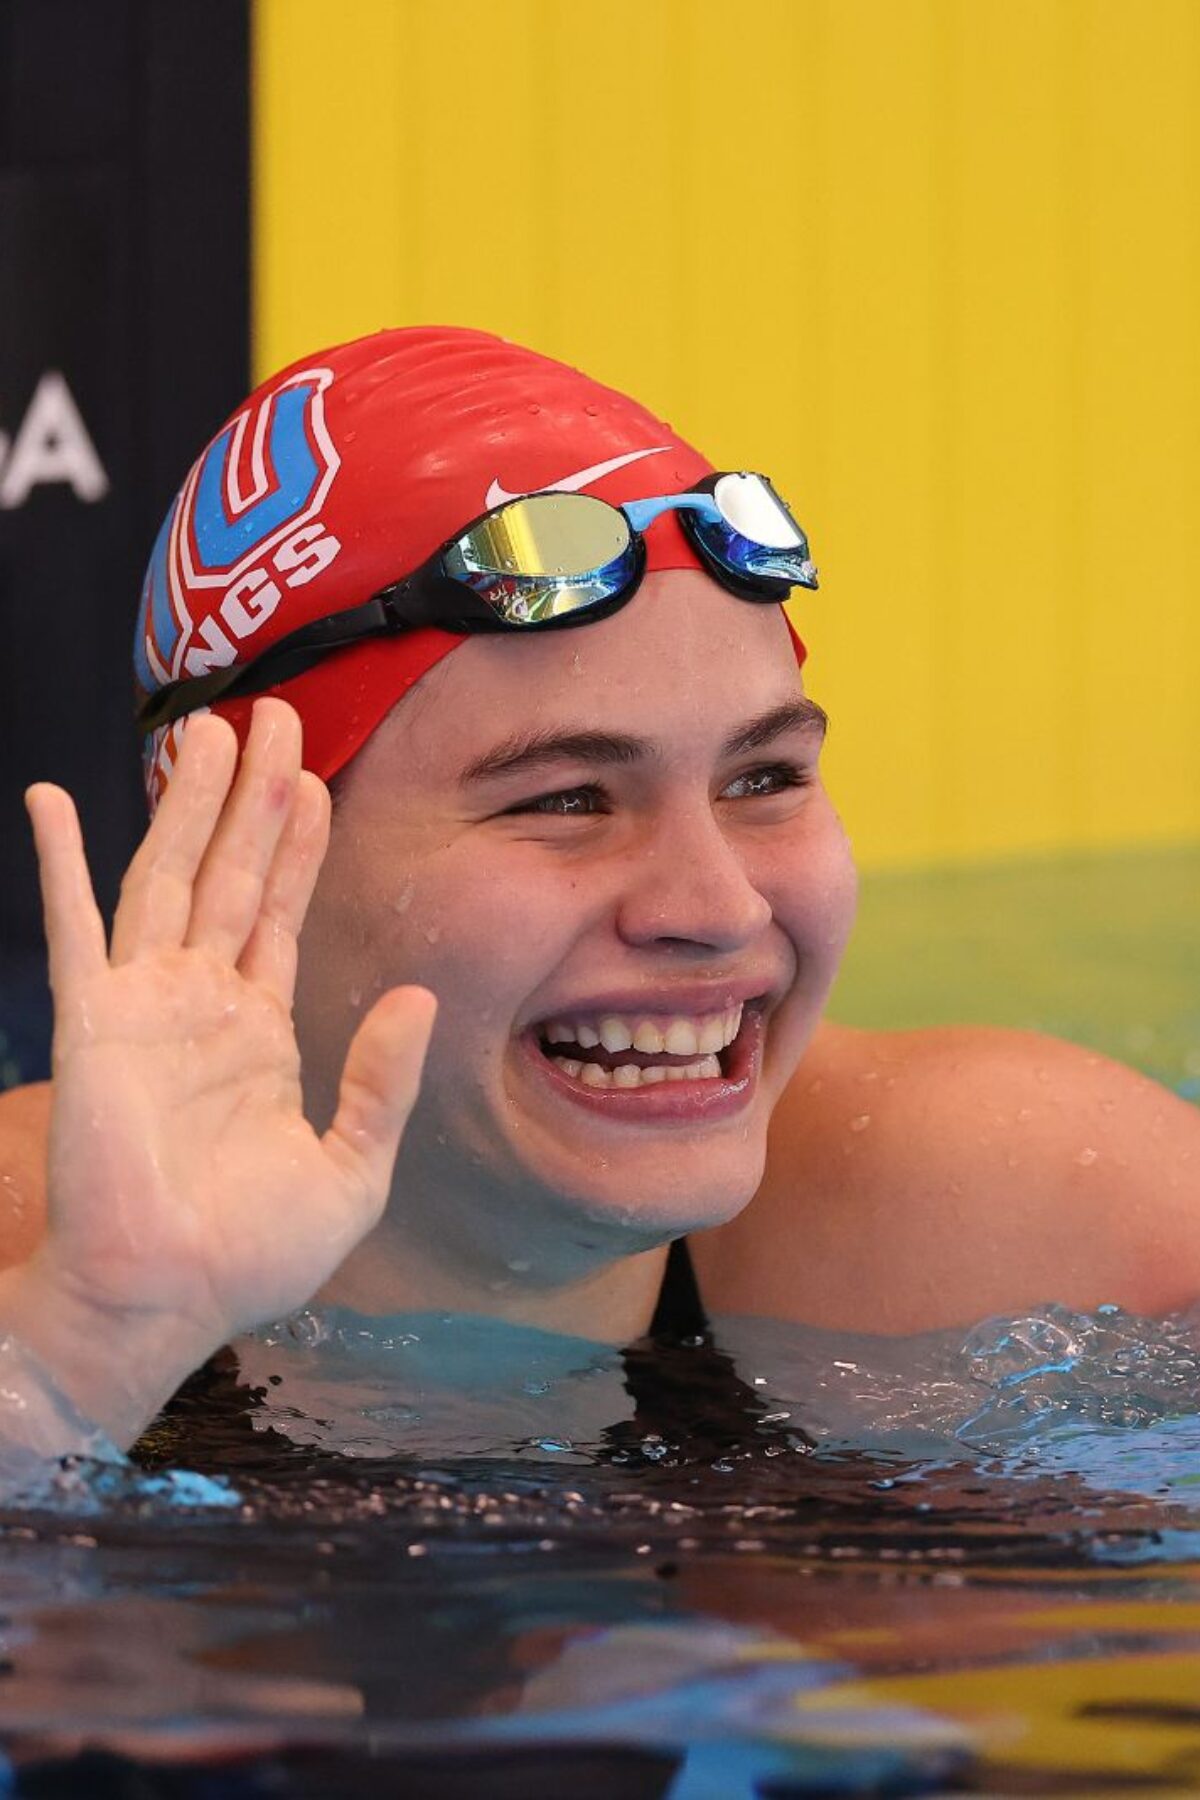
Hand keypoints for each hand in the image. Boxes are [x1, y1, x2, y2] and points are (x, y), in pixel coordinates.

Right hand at [3, 700, 433, 1442]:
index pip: (280, 913)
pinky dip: (61, 859)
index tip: (315, 778)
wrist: (170, 1298)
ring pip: (169, 876)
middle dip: (252, 797)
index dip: (299, 845)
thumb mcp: (353, 1169)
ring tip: (211, 729)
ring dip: (189, 804)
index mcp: (258, 1032)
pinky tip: (52, 798)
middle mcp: (200, 1004)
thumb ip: (382, 1081)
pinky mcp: (91, 1020)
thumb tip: (415, 996)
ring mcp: (144, 1005)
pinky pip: (75, 925)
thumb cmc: (252, 1254)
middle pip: (230, 873)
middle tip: (272, 716)